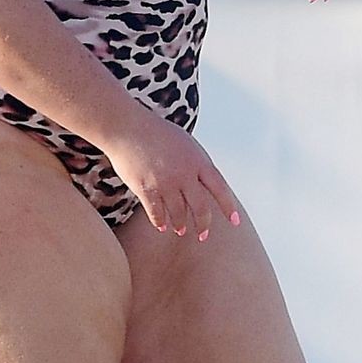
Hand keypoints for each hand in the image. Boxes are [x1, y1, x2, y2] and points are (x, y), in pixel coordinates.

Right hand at [105, 107, 242, 239]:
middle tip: (203, 235)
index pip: (219, 188)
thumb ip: (196, 163)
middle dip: (203, 224)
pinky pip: (157, 213)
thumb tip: (204, 183)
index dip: (228, 206)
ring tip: (180, 229)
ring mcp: (165, 182)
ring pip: (178, 213)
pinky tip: (161, 226)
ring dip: (180, 224)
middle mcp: (184, 173)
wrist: (127, 127)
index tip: (234, 221)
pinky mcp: (146, 189)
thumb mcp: (185, 142)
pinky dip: (160, 221)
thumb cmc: (154, 131)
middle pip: (200, 207)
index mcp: (197, 160)